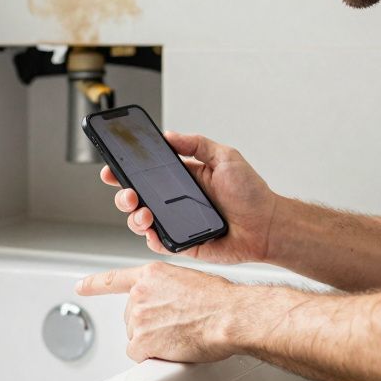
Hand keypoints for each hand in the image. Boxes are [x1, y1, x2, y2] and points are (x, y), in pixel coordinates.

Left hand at [75, 261, 238, 362]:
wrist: (229, 315)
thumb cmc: (219, 300)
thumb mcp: (187, 281)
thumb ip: (166, 290)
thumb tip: (165, 304)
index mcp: (151, 274)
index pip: (114, 279)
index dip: (94, 284)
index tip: (81, 286)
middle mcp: (140, 293)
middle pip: (131, 317)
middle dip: (149, 325)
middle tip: (175, 326)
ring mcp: (139, 317)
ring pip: (136, 337)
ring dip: (153, 341)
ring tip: (179, 335)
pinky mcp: (142, 340)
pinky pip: (139, 354)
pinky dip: (152, 357)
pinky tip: (171, 349)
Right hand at [101, 131, 278, 264]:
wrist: (268, 225)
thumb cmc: (252, 193)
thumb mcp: (225, 157)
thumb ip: (196, 144)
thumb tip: (168, 135)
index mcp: (181, 179)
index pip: (145, 174)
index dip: (125, 170)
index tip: (112, 166)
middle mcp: (175, 202)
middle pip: (136, 198)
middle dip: (123, 194)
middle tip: (127, 192)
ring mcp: (177, 223)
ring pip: (141, 222)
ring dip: (134, 216)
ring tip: (144, 212)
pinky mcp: (184, 244)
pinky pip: (159, 244)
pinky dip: (151, 239)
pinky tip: (152, 231)